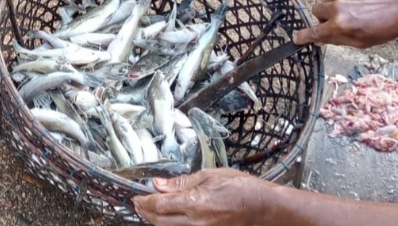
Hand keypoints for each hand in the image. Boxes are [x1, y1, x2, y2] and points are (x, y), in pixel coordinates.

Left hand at [133, 169, 275, 225]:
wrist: (262, 206)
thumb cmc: (239, 187)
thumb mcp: (208, 176)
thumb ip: (181, 182)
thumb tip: (158, 183)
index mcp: (194, 203)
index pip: (159, 205)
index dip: (144, 202)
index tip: (135, 196)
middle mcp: (195, 222)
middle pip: (160, 221)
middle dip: (145, 213)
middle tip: (137, 204)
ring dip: (155, 221)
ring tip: (148, 211)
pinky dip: (170, 225)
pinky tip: (167, 219)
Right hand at [293, 0, 397, 47]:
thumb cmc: (384, 28)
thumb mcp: (361, 42)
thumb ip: (338, 39)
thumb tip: (323, 38)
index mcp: (339, 26)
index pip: (314, 32)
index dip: (304, 36)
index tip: (297, 37)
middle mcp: (337, 9)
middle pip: (316, 11)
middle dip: (323, 17)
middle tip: (337, 22)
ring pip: (328, 1)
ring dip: (334, 8)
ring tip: (353, 12)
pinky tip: (360, 3)